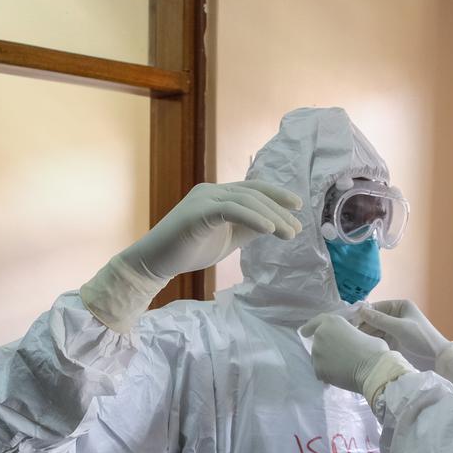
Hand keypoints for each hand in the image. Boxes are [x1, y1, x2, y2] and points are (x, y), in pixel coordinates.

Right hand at [81, 181, 301, 331]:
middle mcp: (211, 191)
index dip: (277, 196)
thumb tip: (274, 225)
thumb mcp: (227, 239)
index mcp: (218, 195)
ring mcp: (204, 199)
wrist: (155, 263)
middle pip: (254, 193)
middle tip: (297, 229)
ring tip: (289, 234)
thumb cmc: (188, 251)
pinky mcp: (197, 211)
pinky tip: (270, 230)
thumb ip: (247, 229)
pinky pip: (232, 209)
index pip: (253, 189)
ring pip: (246, 200)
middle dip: (279, 210)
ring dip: (272, 216)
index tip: (297, 210)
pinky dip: (253, 218)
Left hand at [302, 314, 414, 403]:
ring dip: (325, 361)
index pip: (316, 322)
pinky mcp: (318, 370)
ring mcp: (317, 353)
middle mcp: (320, 335)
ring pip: (318, 358)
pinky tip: (339, 376)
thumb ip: (350, 335)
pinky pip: (320, 371)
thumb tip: (349, 342)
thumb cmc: (374, 349)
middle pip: (318, 342)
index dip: (310, 328)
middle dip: (325, 348)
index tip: (305, 333)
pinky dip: (327, 373)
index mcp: (332, 322)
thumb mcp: (362, 333)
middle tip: (339, 355)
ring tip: (341, 367)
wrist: (373, 370)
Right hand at [358, 299, 448, 370]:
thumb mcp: (400, 327)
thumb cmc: (421, 338)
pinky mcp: (394, 340)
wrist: (436, 358)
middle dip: (363, 325)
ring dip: (366, 334)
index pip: (377, 307)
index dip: (363, 313)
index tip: (349, 320)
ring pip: (376, 329)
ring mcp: (395, 328)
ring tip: (353, 339)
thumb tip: (360, 310)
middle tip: (348, 332)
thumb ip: (380, 320)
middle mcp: (396, 315)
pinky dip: (372, 340)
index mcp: (400, 306)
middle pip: (375, 318)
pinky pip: (379, 338)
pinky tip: (362, 345)